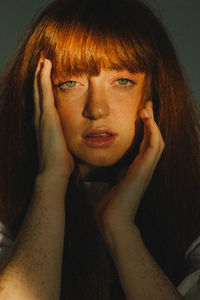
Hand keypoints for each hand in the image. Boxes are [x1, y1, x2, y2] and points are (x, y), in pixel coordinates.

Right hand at [33, 58, 73, 178]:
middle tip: (40, 64)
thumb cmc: (61, 163)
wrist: (54, 172)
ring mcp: (42, 117)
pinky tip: (45, 65)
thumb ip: (67, 141)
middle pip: (37, 94)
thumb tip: (78, 142)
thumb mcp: (64, 148)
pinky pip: (43, 91)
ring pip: (38, 89)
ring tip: (42, 60)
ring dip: (39, 74)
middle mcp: (40, 120)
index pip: (43, 104)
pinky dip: (43, 77)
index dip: (42, 91)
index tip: (45, 80)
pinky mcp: (47, 116)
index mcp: (45, 127)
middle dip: (38, 78)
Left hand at [95, 101, 164, 239]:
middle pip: (152, 139)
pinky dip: (153, 131)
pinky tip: (147, 119)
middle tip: (145, 106)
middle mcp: (142, 167)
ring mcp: (146, 169)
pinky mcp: (145, 170)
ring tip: (146, 108)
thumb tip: (79, 162)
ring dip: (153, 123)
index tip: (136, 115)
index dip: (141, 130)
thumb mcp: (98, 181)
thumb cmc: (104, 205)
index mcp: (132, 169)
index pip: (141, 144)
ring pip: (157, 140)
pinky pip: (154, 146)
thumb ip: (94, 171)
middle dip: (150, 122)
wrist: (110, 222)